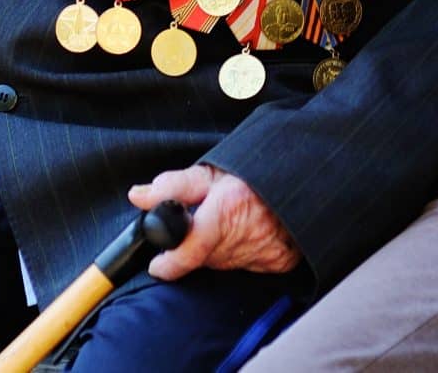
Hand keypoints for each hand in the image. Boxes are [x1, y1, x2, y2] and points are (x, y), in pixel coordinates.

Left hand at [128, 164, 299, 280]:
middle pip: (202, 257)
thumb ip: (172, 186)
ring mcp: (263, 253)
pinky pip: (246, 265)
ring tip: (229, 221)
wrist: (300, 180)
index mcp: (224, 212)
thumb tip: (137, 196)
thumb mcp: (210, 172)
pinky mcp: (277, 262)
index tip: (158, 264)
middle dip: (195, 243)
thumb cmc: (254, 172)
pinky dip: (240, 252)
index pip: (187, 253)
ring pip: (222, 263)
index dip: (167, 263)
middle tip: (205, 220)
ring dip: (218, 248)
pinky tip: (246, 232)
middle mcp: (244, 238)